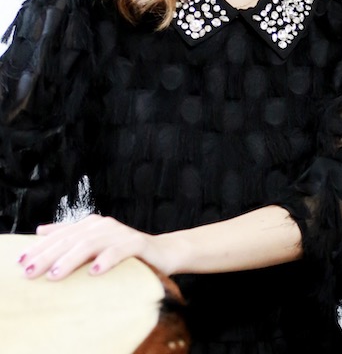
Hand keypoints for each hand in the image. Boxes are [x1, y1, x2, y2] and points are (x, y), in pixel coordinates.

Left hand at [17, 214, 168, 280]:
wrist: (163, 252)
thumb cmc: (125, 251)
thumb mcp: (95, 245)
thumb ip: (71, 236)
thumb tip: (41, 231)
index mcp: (92, 225)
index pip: (62, 235)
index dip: (40, 247)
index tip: (21, 262)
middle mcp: (105, 225)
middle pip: (73, 239)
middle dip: (50, 255)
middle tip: (31, 272)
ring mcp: (122, 233)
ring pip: (92, 243)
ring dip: (72, 259)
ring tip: (56, 274)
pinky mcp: (138, 243)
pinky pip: (121, 250)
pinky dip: (107, 259)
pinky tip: (95, 271)